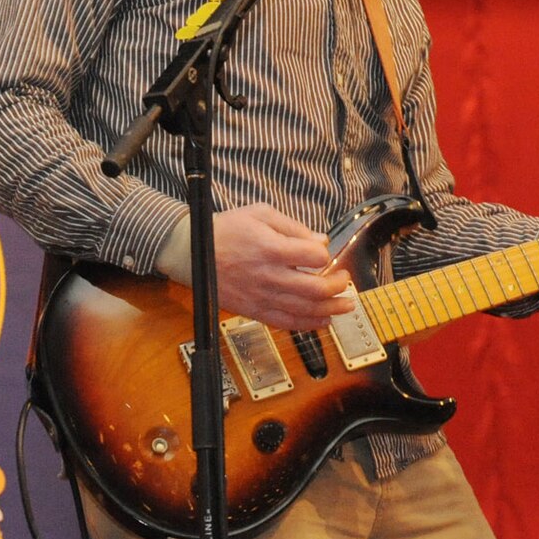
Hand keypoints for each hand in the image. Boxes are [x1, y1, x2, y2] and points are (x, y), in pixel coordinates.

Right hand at [208, 202, 354, 327]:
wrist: (192, 254)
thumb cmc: (226, 230)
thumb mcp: (260, 214)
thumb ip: (294, 227)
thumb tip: (321, 240)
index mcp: (271, 249)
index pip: (314, 256)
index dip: (325, 254)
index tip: (324, 252)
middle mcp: (269, 276)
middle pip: (315, 288)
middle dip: (338, 286)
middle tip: (345, 280)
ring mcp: (262, 296)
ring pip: (305, 309)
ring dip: (331, 309)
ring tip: (346, 305)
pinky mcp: (254, 310)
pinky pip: (286, 323)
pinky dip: (308, 324)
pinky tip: (323, 321)